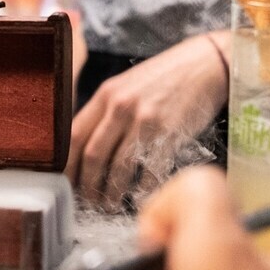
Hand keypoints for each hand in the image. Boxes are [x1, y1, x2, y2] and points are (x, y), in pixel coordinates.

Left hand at [67, 35, 228, 209]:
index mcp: (106, 94)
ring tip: (109, 204)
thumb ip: (105, 112)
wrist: (204, 66)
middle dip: (87, 184)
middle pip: (93, 155)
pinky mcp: (169, 135)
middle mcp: (121, 107)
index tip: (64, 182)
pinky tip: (138, 198)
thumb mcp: (126, 86)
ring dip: (111, 193)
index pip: (73, 135)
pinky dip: (142, 190)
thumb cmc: (164, 78)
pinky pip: (150, 172)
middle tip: (87, 200)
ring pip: (119, 168)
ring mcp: (145, 121)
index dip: (65, 164)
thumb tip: (83, 146)